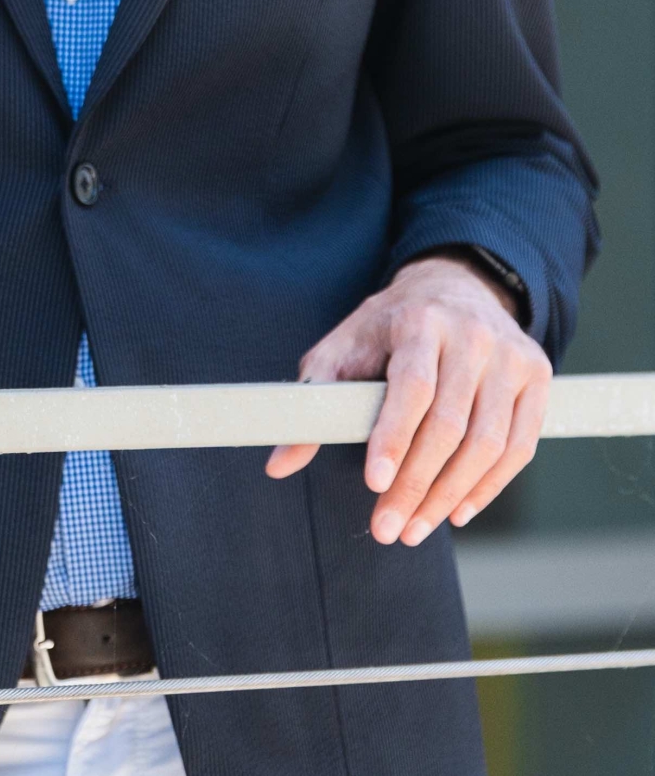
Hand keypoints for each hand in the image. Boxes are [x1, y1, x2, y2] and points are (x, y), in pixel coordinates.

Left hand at [264, 255, 550, 541]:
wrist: (454, 288)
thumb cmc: (388, 327)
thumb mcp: (343, 347)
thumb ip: (313, 401)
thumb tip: (277, 465)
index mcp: (420, 321)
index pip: (411, 387)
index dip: (394, 437)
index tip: (374, 483)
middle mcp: (473, 337)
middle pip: (450, 424)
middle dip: (417, 484)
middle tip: (388, 527)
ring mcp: (512, 359)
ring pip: (489, 444)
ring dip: (450, 495)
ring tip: (415, 528)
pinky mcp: (539, 379)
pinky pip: (519, 448)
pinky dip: (489, 487)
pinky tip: (457, 511)